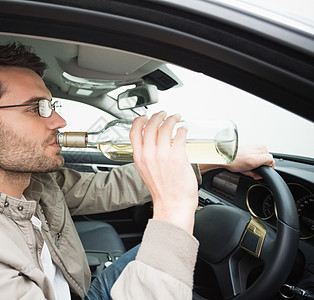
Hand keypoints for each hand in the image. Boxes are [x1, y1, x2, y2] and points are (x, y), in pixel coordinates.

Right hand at [130, 112, 198, 233]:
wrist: (172, 205)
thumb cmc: (162, 192)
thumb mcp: (146, 172)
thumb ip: (148, 158)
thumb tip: (154, 145)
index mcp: (140, 158)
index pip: (135, 132)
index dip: (139, 121)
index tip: (144, 116)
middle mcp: (149, 155)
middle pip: (151, 126)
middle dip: (158, 116)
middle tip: (164, 114)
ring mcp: (163, 155)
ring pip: (166, 127)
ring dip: (172, 119)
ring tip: (176, 118)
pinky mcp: (177, 156)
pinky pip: (180, 135)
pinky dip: (182, 129)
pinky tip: (184, 129)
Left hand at [225, 144, 274, 178]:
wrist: (222, 157)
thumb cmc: (235, 159)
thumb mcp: (254, 161)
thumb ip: (267, 161)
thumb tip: (271, 164)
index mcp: (262, 148)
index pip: (270, 162)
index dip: (263, 170)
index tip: (257, 173)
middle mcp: (257, 148)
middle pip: (262, 164)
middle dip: (255, 169)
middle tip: (247, 170)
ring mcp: (251, 150)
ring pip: (255, 164)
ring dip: (249, 168)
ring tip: (242, 168)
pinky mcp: (245, 153)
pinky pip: (249, 163)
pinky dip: (245, 166)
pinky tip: (240, 166)